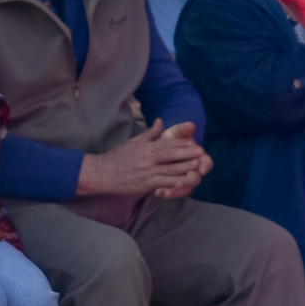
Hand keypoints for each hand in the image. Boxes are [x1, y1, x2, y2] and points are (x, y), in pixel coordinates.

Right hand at [76, 120, 212, 198]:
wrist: (104, 172)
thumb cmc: (119, 157)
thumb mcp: (134, 142)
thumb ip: (151, 133)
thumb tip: (161, 121)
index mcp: (145, 147)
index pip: (166, 144)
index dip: (180, 144)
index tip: (193, 142)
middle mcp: (147, 159)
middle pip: (170, 155)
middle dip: (186, 154)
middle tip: (200, 152)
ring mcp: (147, 172)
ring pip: (169, 170)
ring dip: (184, 168)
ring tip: (197, 166)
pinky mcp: (145, 184)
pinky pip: (162, 183)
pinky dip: (174, 183)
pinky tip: (184, 182)